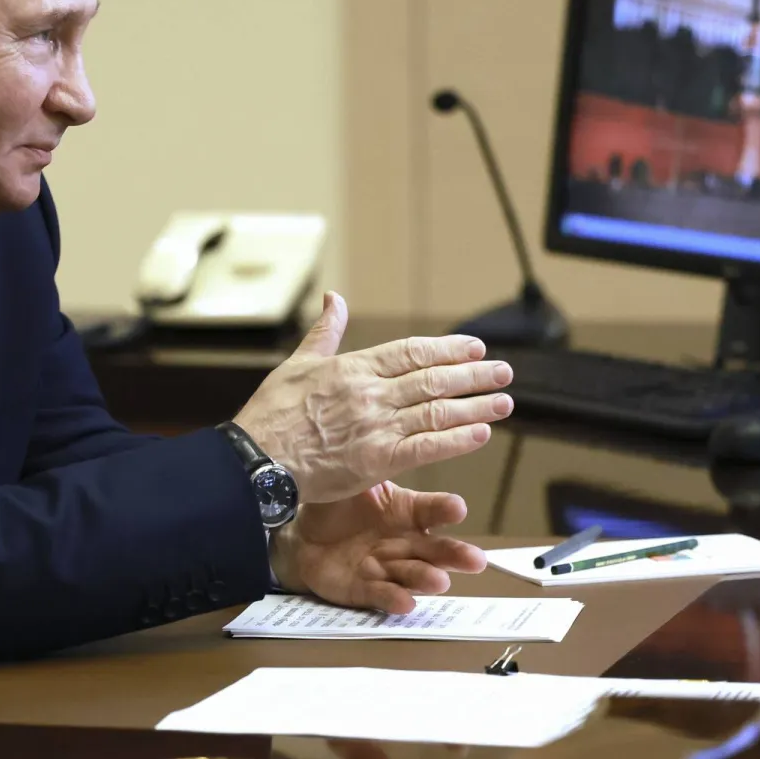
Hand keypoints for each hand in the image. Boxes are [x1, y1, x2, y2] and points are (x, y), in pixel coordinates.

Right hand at [234, 292, 512, 502]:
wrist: (256, 459)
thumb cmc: (272, 414)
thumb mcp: (298, 363)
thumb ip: (325, 332)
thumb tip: (333, 298)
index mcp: (354, 367)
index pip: (412, 352)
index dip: (448, 349)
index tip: (474, 348)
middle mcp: (370, 393)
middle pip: (433, 379)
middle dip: (473, 375)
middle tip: (503, 372)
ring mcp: (375, 426)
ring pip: (436, 411)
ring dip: (474, 406)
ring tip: (503, 402)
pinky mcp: (376, 460)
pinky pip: (425, 447)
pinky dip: (455, 440)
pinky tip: (480, 433)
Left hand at [268, 482, 487, 614]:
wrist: (303, 535)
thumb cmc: (338, 504)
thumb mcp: (356, 480)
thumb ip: (375, 465)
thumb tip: (386, 431)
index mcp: (405, 511)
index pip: (431, 509)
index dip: (445, 510)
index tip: (459, 508)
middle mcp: (403, 542)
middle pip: (435, 550)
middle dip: (455, 555)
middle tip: (476, 561)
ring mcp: (386, 568)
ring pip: (413, 574)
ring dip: (427, 578)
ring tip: (440, 581)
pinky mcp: (364, 589)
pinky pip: (380, 595)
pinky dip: (393, 598)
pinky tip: (406, 602)